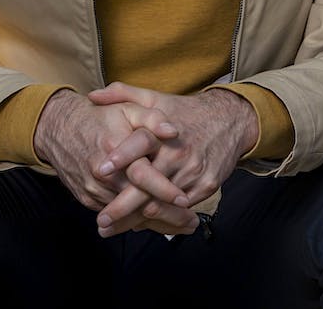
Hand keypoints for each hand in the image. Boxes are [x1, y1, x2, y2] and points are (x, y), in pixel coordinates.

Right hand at [30, 88, 186, 212]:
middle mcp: (102, 174)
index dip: (165, 189)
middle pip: (138, 203)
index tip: (184, 199)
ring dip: (154, 222)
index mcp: (115, 149)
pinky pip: (115, 217)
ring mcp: (93, 190)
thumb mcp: (127, 109)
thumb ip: (152, 118)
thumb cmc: (99, 117)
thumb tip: (173, 131)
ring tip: (183, 226)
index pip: (143, 176)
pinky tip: (157, 223)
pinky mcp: (87, 199)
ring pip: (128, 215)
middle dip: (167, 215)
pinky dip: (136, 221)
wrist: (58, 128)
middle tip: (192, 222)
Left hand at [87, 83, 258, 235]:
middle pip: (147, 185)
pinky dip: (158, 219)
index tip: (98, 170)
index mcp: (164, 131)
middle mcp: (179, 152)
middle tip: (99, 221)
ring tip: (111, 229)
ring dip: (136, 219)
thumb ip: (123, 94)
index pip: (140, 142)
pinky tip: (139, 224)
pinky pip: (178, 209)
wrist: (230, 120)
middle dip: (121, 206)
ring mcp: (194, 172)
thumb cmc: (185, 112)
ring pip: (161, 203)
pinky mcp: (206, 186)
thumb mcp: (156, 99)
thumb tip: (92, 95)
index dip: (120, 156)